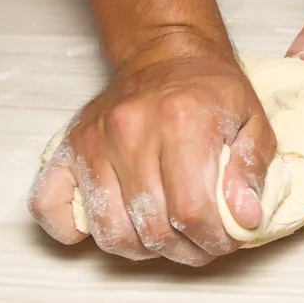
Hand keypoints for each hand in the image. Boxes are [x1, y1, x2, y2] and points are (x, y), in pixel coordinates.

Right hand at [29, 33, 276, 265]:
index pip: (192, 211)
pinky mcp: (72, 147)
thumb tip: (244, 218)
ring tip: (166, 237)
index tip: (223, 240)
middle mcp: (132, 131)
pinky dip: (72, 229)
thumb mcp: (253, 119)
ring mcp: (95, 140)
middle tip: (201, 243)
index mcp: (182, 123)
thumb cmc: (210, 88)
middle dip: (185, 250)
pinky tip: (110, 224)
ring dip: (143, 249)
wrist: (167, 54)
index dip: (213, 241)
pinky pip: (51, 204)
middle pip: (153, 228)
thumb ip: (251, 169)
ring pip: (110, 229)